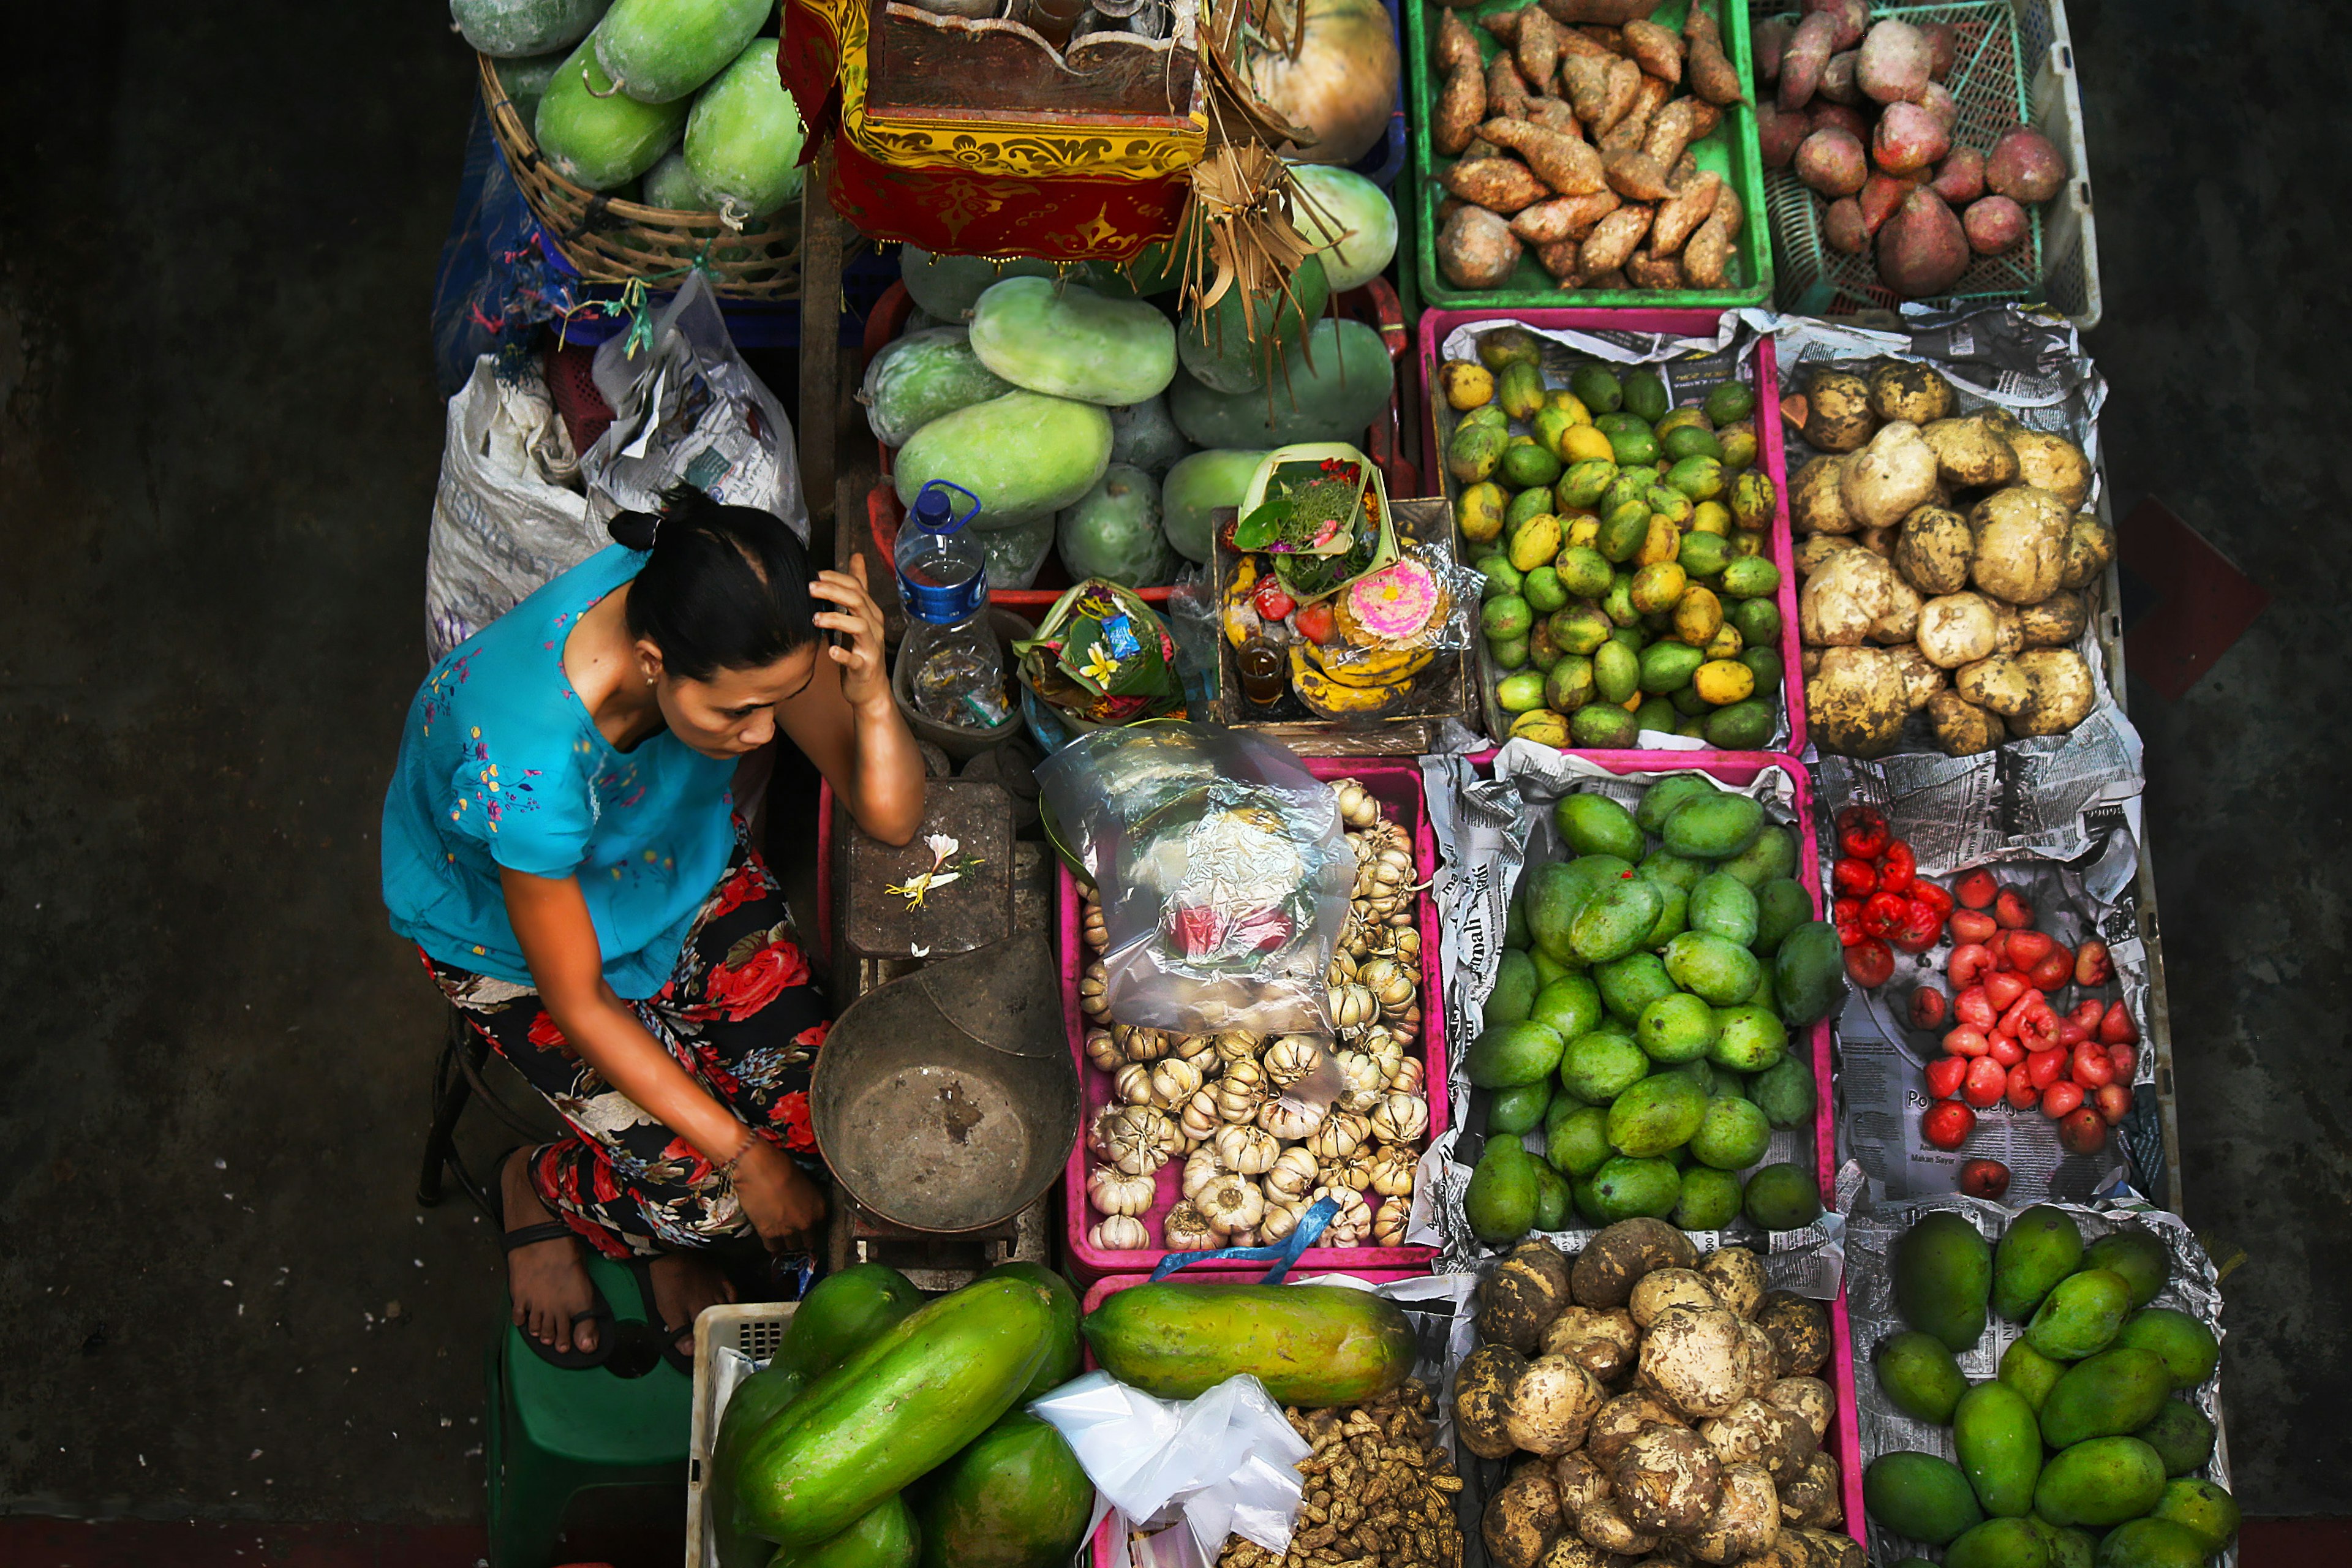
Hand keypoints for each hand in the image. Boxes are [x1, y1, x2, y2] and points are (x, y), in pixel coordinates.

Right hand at [731, 1139, 828, 1251]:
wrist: (759, 1168)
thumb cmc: (782, 1167)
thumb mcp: (804, 1183)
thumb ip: (807, 1200)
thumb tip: (801, 1206)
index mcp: (819, 1209)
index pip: (820, 1228)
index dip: (811, 1228)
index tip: (805, 1227)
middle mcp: (806, 1223)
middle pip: (807, 1242)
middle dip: (800, 1238)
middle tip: (792, 1233)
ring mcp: (788, 1230)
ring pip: (790, 1247)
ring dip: (786, 1242)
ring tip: (780, 1234)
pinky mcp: (768, 1233)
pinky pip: (772, 1247)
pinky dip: (771, 1244)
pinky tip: (769, 1237)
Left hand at [811, 555, 890, 711]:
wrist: (869, 688)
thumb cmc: (861, 649)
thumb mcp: (860, 615)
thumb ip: (858, 587)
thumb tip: (857, 556)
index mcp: (871, 612)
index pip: (857, 587)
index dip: (836, 578)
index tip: (814, 574)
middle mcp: (874, 626)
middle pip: (858, 601)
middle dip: (834, 591)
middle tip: (810, 588)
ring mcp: (871, 647)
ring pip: (859, 626)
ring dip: (836, 619)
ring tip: (815, 618)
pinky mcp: (865, 667)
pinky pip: (856, 659)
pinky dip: (844, 654)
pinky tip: (831, 650)